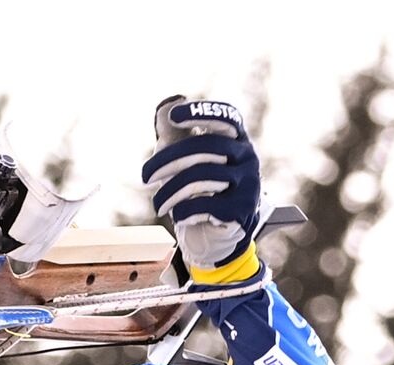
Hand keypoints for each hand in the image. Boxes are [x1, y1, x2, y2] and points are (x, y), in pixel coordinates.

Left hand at [140, 96, 261, 276]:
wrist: (213, 232)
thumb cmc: (195, 188)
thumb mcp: (181, 158)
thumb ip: (174, 132)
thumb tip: (170, 103)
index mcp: (235, 139)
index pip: (225, 118)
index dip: (201, 113)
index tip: (174, 116)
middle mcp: (247, 157)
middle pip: (205, 148)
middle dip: (167, 161)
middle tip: (145, 176)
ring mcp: (248, 184)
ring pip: (201, 178)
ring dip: (170, 192)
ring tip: (158, 204)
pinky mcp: (242, 210)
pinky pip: (206, 206)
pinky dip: (184, 211)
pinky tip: (178, 216)